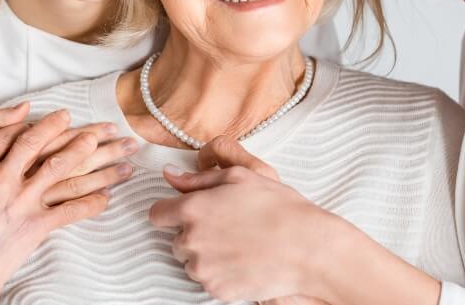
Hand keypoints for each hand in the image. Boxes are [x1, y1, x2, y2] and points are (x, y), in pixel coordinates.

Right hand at [0, 104, 114, 304]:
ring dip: (79, 151)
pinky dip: (91, 203)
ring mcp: (19, 202)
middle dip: (53, 126)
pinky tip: (105, 196)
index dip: (17, 124)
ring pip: (56, 167)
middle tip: (66, 115)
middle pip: (31, 143)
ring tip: (94, 139)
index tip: (30, 118)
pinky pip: (70, 210)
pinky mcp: (35, 226)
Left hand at [147, 135, 332, 303]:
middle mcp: (192, 240)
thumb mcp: (239, 177)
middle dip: (194, 233)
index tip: (188, 212)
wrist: (307, 248)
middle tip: (226, 226)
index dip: (172, 211)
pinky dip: (220, 273)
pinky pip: (208, 280)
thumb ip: (197, 178)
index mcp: (193, 209)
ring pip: (191, 261)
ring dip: (206, 255)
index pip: (157, 214)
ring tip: (238, 244)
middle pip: (175, 240)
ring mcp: (203, 268)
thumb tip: (169, 175)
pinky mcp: (216, 289)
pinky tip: (243, 260)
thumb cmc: (278, 208)